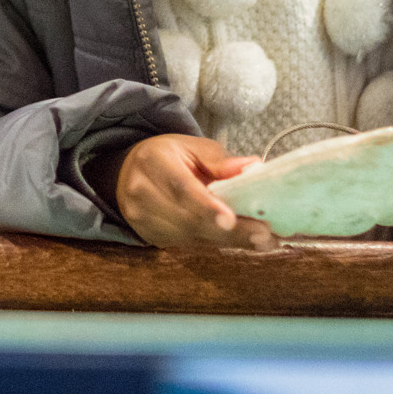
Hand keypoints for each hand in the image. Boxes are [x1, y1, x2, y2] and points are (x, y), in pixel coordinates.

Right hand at [98, 134, 276, 250]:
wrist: (127, 175)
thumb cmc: (166, 157)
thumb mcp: (191, 147)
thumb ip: (221, 160)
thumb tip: (254, 168)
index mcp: (153, 162)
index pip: (180, 188)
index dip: (206, 207)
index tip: (230, 219)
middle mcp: (143, 194)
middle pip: (189, 220)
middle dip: (230, 231)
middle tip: (265, 235)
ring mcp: (143, 221)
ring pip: (192, 238)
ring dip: (229, 241)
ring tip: (262, 240)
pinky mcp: (151, 238)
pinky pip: (189, 245)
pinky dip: (217, 243)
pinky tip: (240, 241)